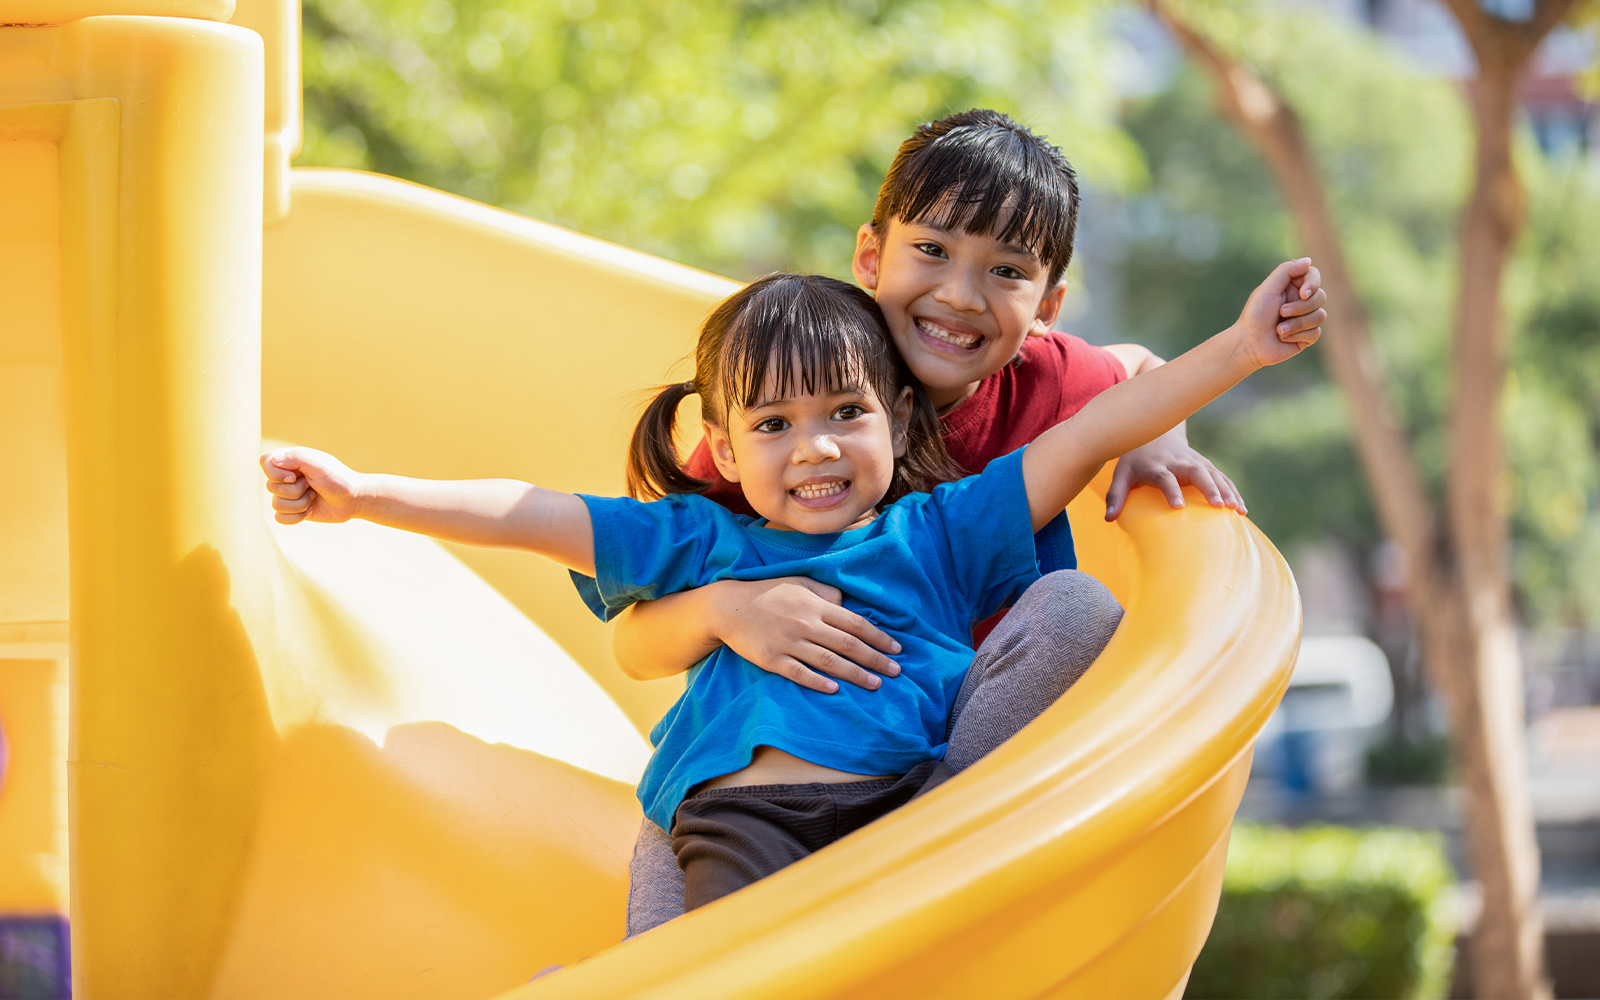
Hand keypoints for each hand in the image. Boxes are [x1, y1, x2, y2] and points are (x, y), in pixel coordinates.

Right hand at [260, 447, 364, 523]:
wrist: (353, 500)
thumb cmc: (339, 479)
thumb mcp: (320, 465)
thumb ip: (297, 458)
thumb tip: (273, 460)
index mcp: (291, 461)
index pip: (265, 462)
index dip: (275, 473)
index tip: (294, 476)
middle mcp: (286, 477)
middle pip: (271, 486)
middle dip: (295, 490)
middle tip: (312, 486)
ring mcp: (289, 494)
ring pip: (276, 504)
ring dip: (299, 504)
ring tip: (314, 498)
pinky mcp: (293, 510)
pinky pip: (280, 518)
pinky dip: (296, 517)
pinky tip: (310, 511)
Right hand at [706, 577, 902, 694]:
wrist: (728, 607)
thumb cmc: (767, 593)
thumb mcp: (799, 583)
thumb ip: (826, 592)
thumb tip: (848, 604)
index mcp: (815, 605)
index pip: (855, 623)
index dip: (878, 637)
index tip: (896, 649)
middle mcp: (805, 623)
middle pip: (848, 645)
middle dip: (875, 659)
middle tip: (896, 672)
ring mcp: (788, 642)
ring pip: (829, 661)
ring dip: (855, 674)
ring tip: (875, 684)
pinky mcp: (772, 659)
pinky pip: (799, 673)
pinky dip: (818, 681)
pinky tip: (835, 690)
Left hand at [1104, 427, 1244, 519]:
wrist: (1154, 433)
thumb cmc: (1135, 460)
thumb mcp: (1121, 474)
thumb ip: (1115, 495)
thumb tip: (1108, 519)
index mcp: (1156, 465)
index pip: (1165, 477)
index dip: (1172, 490)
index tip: (1178, 507)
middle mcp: (1178, 462)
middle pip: (1196, 472)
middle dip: (1209, 488)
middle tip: (1218, 506)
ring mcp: (1195, 462)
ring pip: (1214, 474)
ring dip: (1226, 490)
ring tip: (1236, 509)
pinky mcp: (1205, 465)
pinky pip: (1222, 478)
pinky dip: (1233, 491)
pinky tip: (1241, 508)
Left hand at [1235, 258, 1325, 368]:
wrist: (1249, 344)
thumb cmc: (1255, 314)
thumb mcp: (1268, 288)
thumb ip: (1286, 271)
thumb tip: (1308, 260)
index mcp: (1292, 286)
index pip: (1313, 276)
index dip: (1313, 284)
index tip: (1303, 294)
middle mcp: (1301, 300)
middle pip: (1320, 296)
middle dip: (1300, 307)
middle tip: (1281, 312)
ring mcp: (1305, 318)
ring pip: (1320, 316)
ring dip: (1297, 323)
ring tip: (1279, 329)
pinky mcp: (1307, 336)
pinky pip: (1316, 333)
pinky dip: (1297, 335)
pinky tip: (1283, 338)